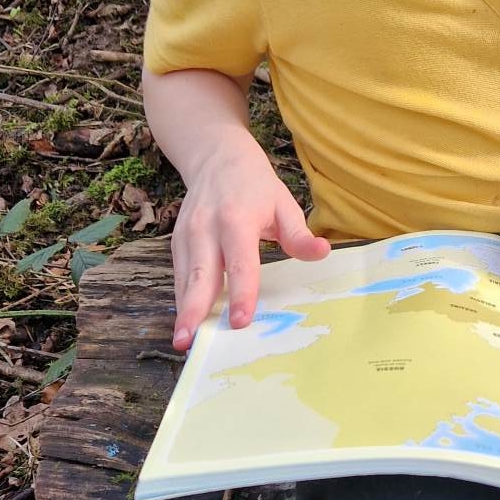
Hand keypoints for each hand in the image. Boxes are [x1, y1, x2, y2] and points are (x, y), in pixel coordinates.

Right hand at [171, 137, 329, 349]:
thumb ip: (299, 234)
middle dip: (195, 309)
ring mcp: (187, 235)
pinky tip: (185, 323)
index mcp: (236, 219)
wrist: (216, 157)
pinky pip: (179, 276)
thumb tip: (322, 252)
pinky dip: (182, 299)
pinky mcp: (176, 242)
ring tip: (182, 341)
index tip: (240, 321)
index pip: (240, 263)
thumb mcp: (283, 203)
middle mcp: (206, 229)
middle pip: (200, 275)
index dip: (241, 293)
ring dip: (183, 310)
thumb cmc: (255, 185)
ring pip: (184, 279)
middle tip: (191, 341)